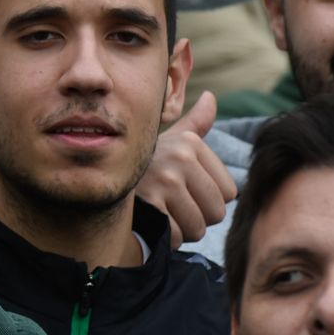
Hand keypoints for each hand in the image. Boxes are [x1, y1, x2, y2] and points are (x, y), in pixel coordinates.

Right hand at [134, 93, 236, 247]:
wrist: (104, 179)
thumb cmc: (147, 165)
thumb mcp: (170, 141)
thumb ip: (196, 124)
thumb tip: (212, 97)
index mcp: (191, 143)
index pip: (229, 192)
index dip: (208, 197)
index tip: (186, 189)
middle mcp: (180, 157)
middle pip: (216, 212)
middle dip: (197, 216)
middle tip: (173, 204)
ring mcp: (165, 180)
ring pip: (198, 228)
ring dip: (182, 229)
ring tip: (163, 212)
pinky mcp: (151, 204)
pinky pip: (177, 236)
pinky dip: (165, 237)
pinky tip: (152, 221)